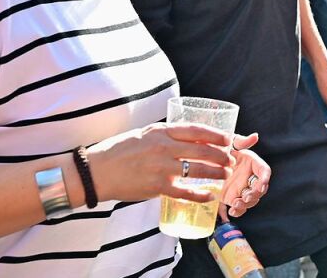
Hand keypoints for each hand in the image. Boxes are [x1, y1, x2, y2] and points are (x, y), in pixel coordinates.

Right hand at [86, 123, 234, 204]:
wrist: (96, 171)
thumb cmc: (119, 150)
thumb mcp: (144, 134)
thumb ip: (165, 135)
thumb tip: (187, 137)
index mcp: (161, 131)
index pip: (196, 130)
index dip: (215, 135)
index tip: (228, 139)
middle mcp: (163, 147)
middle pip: (202, 150)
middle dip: (220, 156)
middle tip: (230, 160)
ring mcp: (161, 168)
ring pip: (197, 170)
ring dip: (215, 173)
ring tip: (224, 175)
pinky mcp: (156, 187)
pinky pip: (184, 192)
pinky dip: (199, 195)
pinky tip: (209, 196)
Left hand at [220, 134, 270, 218]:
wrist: (207, 160)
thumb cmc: (221, 149)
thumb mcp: (230, 143)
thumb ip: (241, 141)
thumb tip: (255, 136)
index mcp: (252, 164)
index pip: (264, 171)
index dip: (265, 179)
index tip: (261, 186)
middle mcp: (250, 177)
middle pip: (260, 189)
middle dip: (254, 195)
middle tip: (246, 197)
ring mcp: (242, 189)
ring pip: (250, 201)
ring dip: (245, 205)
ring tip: (235, 205)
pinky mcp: (232, 197)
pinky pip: (238, 208)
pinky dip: (236, 212)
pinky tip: (230, 213)